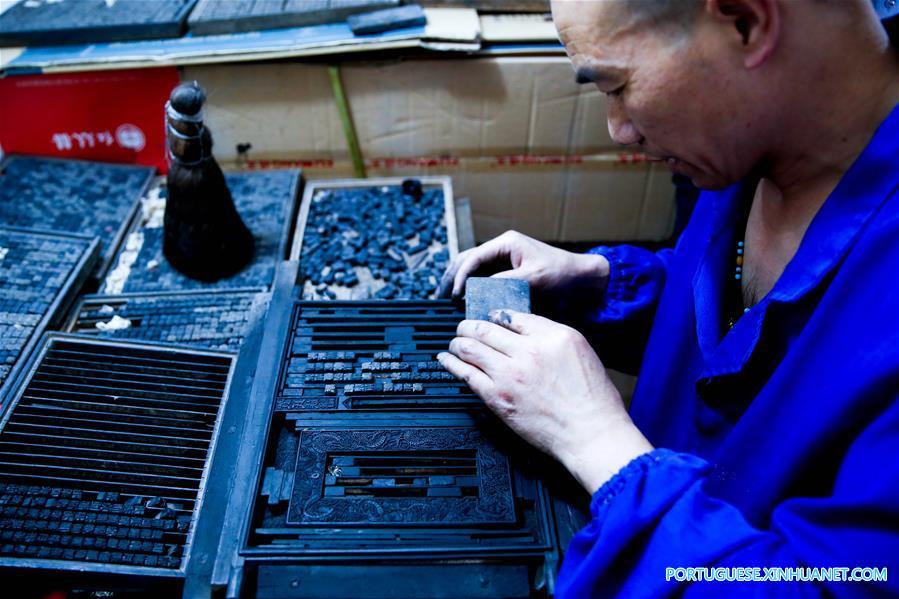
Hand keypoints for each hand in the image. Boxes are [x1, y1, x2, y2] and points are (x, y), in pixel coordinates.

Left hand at [437, 310, 652, 493]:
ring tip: (454, 342)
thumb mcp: (580, 351)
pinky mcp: (498, 397)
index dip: (496, 315)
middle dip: (469, 325)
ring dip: (458, 342)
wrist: (590, 433)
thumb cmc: (592, 398)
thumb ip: (551, 336)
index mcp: (553, 335)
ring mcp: (510, 374)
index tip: (490, 318)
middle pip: (486, 328)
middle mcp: (529, 350)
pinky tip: (446, 359)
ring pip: (470, 347)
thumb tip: (525, 328)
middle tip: (463, 327)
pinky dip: (452, 363)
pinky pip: (466, 374)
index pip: (513, 315)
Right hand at [438, 230, 609, 298]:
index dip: (461, 276)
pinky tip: (464, 299)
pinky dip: (471, 287)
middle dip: (452, 277)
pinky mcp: (508, 271)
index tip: (455, 294)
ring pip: (472, 268)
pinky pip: (483, 277)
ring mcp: (504, 259)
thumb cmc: (563, 274)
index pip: (473, 257)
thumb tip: (480, 292)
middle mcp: (502, 248)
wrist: (583, 279)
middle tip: (440, 297)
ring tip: (446, 299)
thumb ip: (505, 283)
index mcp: (507, 243)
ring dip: (458, 281)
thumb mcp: (534, 278)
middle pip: (467, 260)